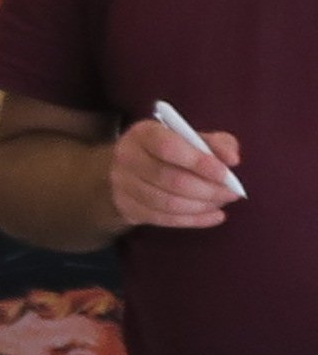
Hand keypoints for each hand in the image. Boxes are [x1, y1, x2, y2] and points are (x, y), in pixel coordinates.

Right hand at [113, 112, 245, 231]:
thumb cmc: (172, 150)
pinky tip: (214, 216)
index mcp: (144, 133)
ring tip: (220, 203)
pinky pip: (163, 219)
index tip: (225, 174)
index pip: (168, 147)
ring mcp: (122, 184)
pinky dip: (193, 220)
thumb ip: (218, 144)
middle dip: (207, 189)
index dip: (198, 162)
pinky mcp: (126, 207)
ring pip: (166, 202)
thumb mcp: (195, 138)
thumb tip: (232, 160)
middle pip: (169, 179)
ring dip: (200, 206)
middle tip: (231, 194)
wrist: (133, 168)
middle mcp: (127, 157)